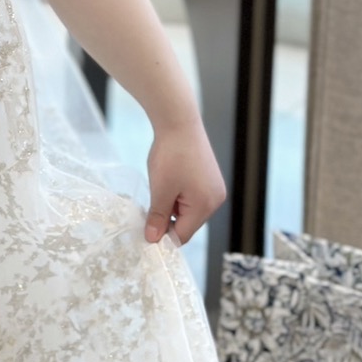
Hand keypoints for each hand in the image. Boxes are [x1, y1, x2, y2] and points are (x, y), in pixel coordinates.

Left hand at [143, 118, 226, 244]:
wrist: (179, 121)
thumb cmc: (171, 155)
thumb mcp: (160, 190)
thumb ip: (158, 218)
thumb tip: (153, 239)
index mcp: (206, 205)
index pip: (183, 234)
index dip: (163, 236)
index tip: (145, 231)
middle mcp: (215, 199)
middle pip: (188, 223)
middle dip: (168, 218)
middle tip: (150, 205)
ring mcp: (214, 187)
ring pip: (188, 210)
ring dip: (172, 205)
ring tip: (161, 186)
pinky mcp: (209, 178)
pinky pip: (192, 196)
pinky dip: (178, 194)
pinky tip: (169, 179)